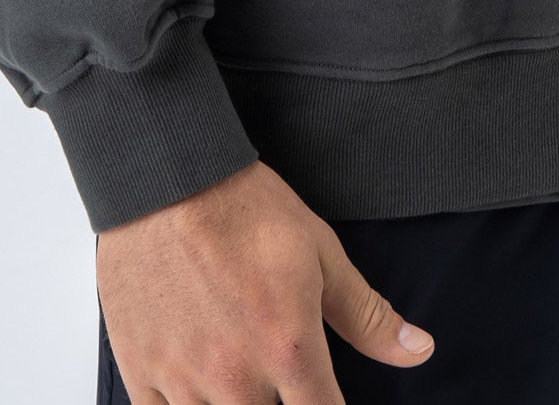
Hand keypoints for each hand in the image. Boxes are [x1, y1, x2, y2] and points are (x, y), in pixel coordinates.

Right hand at [96, 157, 434, 403]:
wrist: (165, 177)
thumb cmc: (243, 208)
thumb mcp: (320, 251)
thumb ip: (366, 314)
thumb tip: (419, 351)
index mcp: (288, 347)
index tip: (327, 399)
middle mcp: (235, 377)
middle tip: (282, 376)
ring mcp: (182, 381)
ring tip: (244, 379)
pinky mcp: (140, 373)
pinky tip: (198, 388)